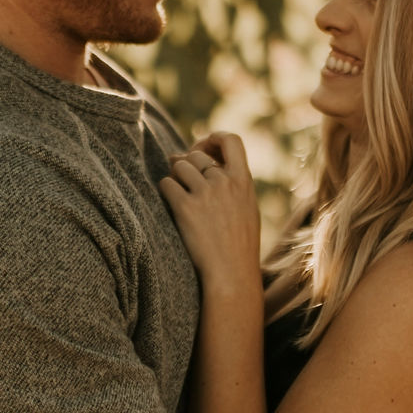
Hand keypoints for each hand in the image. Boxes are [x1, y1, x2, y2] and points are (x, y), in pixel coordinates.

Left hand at [159, 132, 260, 293]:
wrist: (231, 273)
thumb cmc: (239, 244)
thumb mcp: (247, 207)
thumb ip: (232, 183)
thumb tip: (203, 161)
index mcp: (243, 180)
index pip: (231, 140)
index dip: (214, 138)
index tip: (204, 149)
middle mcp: (224, 182)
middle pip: (196, 155)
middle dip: (185, 162)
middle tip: (181, 176)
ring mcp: (205, 193)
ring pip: (179, 165)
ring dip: (174, 176)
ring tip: (178, 191)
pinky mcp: (185, 207)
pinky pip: (166, 184)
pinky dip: (165, 191)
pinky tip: (170, 203)